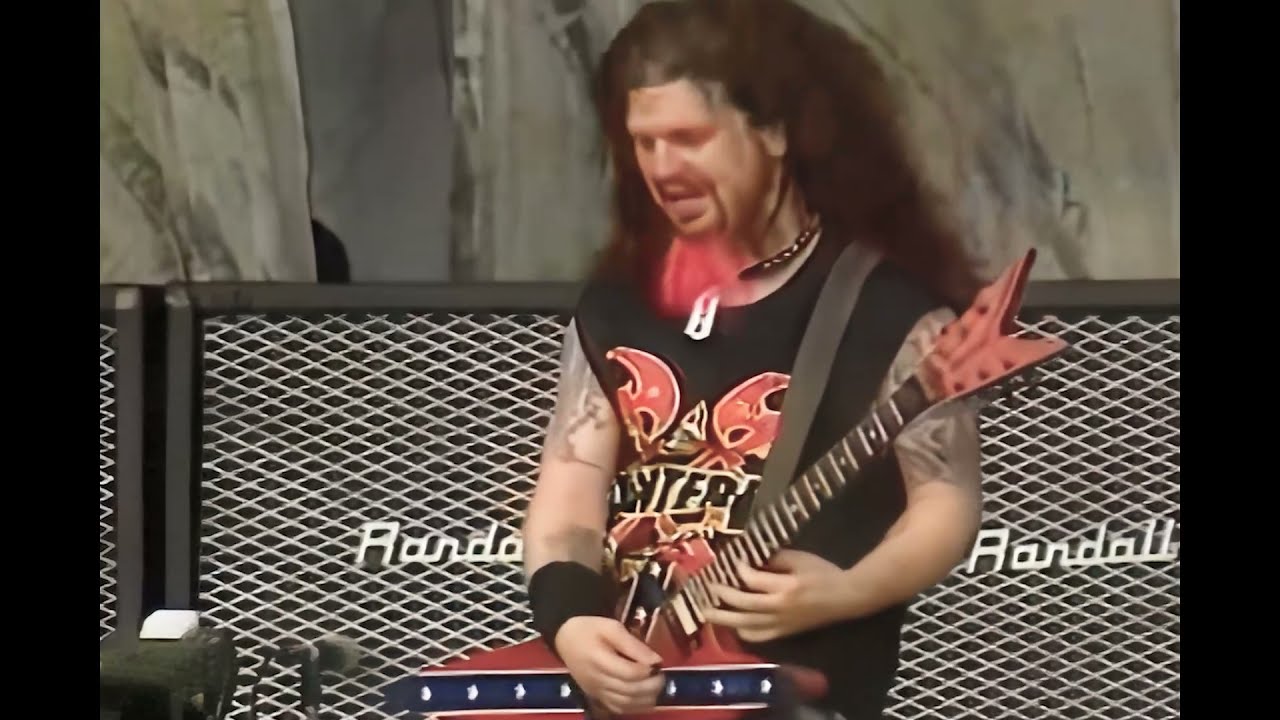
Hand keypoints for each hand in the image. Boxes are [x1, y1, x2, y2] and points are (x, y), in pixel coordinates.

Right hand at [554, 616, 664, 714]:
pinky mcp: (596, 698)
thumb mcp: (611, 627)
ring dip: (646, 698)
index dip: (648, 671)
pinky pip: (618, 709)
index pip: (628, 673)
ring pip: (626, 704)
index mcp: (598, 659)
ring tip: (656, 685)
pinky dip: (636, 707)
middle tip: (661, 674)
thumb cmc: (590, 630)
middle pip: (629, 691)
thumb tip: (656, 661)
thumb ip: (633, 645)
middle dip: (651, 685)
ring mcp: (596, 692)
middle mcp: (596, 680)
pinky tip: (645, 697)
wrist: (565, 639)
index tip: (659, 662)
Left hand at [703, 549, 849, 642]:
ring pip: (746, 625)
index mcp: (786, 587)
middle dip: (723, 595)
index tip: (731, 561)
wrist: (846, 598)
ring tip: (708, 611)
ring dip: (725, 618)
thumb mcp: (800, 558)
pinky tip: (733, 624)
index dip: (738, 569)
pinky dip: (743, 631)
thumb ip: (775, 558)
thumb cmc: (823, 574)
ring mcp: (781, 624)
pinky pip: (758, 636)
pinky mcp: (784, 633)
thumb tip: (750, 559)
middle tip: (708, 587)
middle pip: (743, 605)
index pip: (752, 579)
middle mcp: (780, 608)